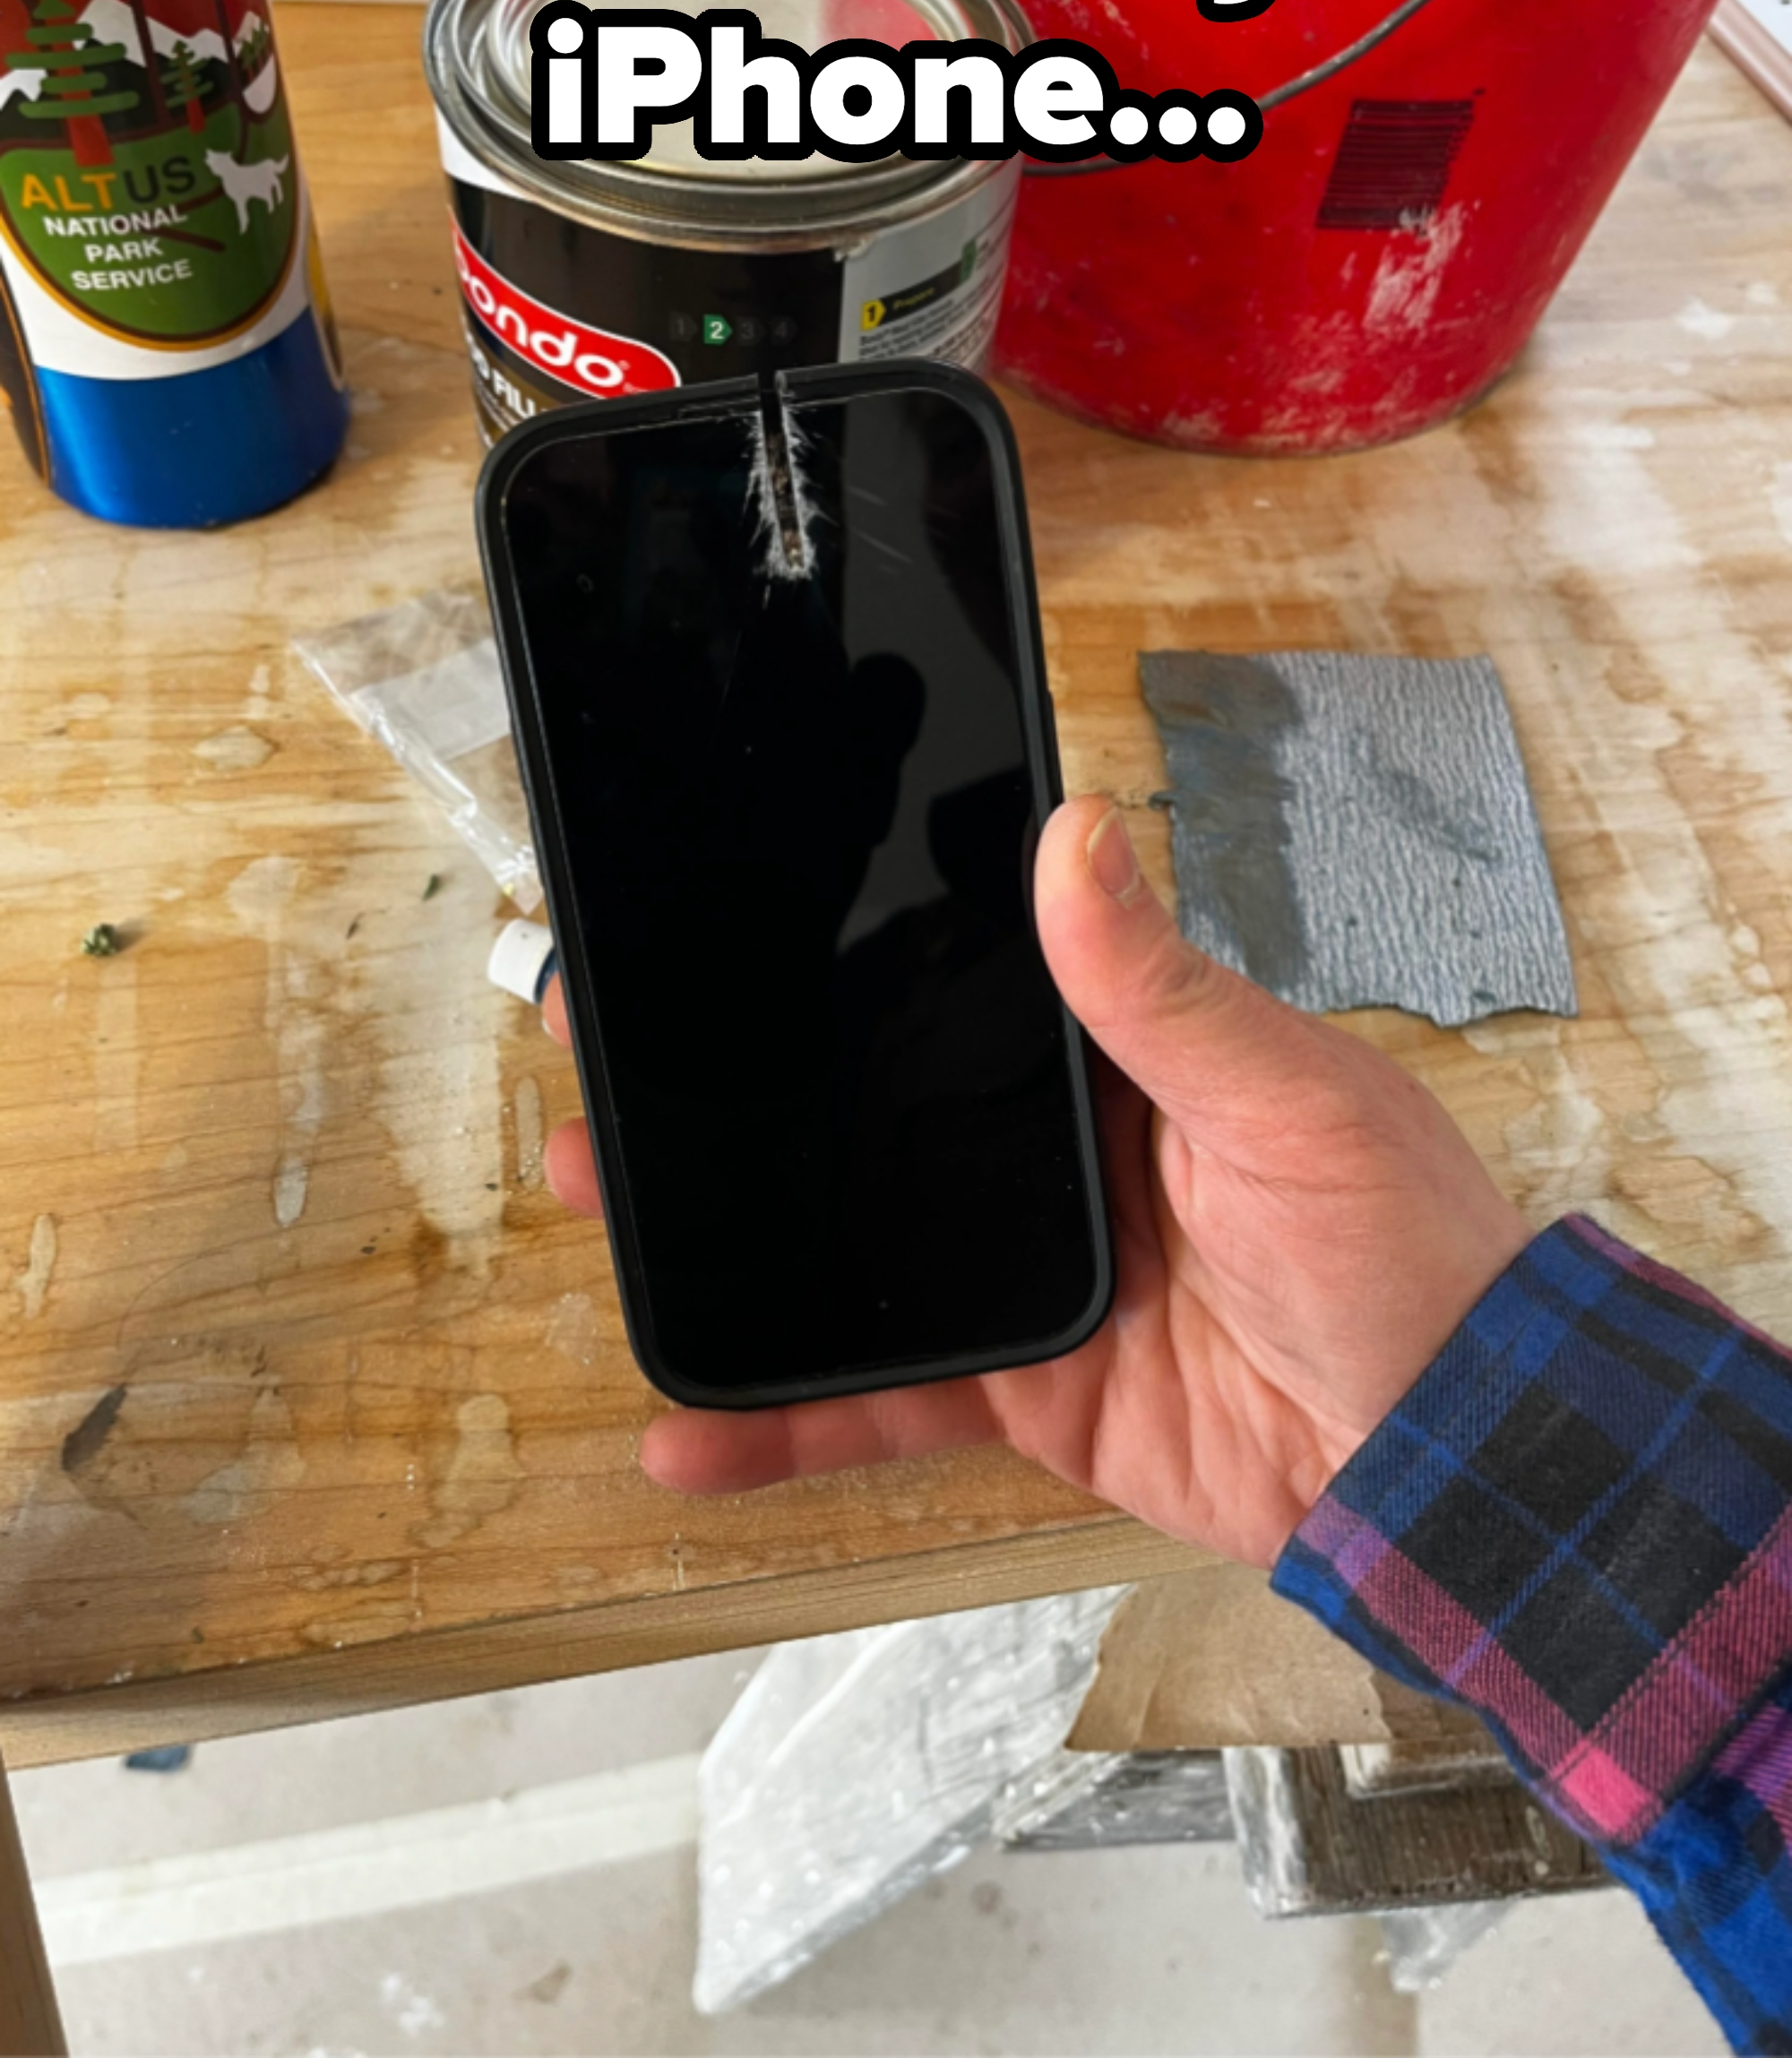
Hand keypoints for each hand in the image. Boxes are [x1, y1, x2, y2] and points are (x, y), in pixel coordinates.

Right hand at [542, 797, 1529, 1567]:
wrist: (1447, 1461)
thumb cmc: (1407, 1250)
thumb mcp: (1289, 1100)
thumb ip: (1165, 991)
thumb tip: (1077, 837)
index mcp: (1111, 1059)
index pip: (941, 984)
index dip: (830, 954)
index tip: (714, 917)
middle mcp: (1047, 1157)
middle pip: (860, 1111)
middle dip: (734, 1086)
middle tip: (603, 1047)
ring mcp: (1022, 1279)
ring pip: (842, 1249)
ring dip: (725, 1237)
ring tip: (602, 1206)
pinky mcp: (1020, 1392)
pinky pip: (882, 1400)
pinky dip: (788, 1421)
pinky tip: (694, 1429)